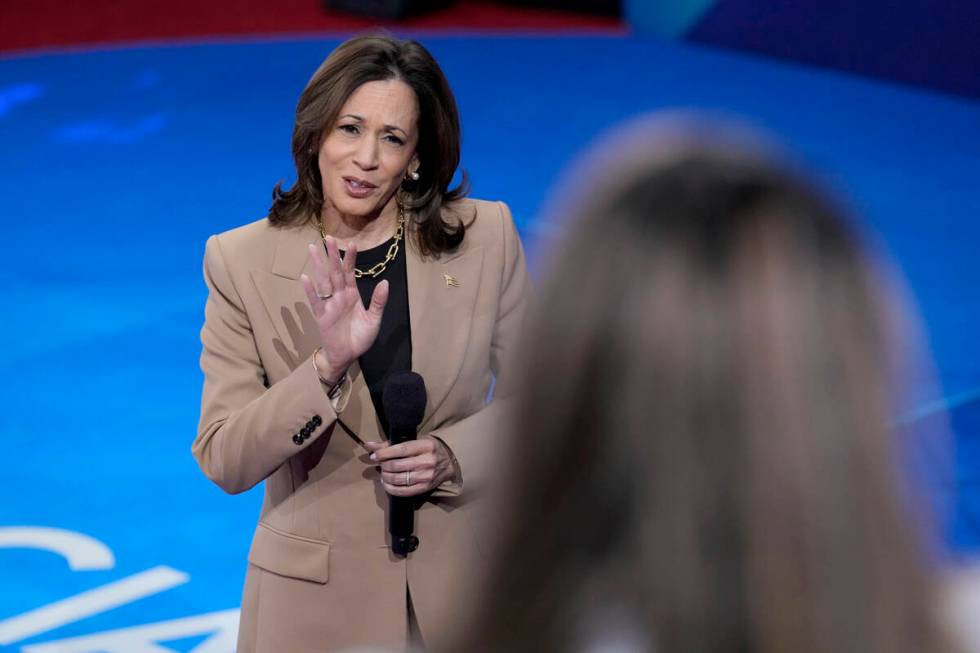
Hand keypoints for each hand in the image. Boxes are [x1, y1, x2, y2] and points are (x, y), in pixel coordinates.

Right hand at [300, 237, 388, 378]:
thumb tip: (385, 282)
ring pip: (323, 281)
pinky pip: (316, 301)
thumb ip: (378, 302)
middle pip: (335, 272)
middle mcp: (340, 296)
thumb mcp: (374, 319)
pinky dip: (310, 290)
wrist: (348, 356)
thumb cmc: (360, 337)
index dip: (351, 259)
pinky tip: (305, 278)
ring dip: (318, 266)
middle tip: (328, 237)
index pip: (351, 273)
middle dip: (332, 255)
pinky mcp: (322, 316)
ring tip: (313, 249)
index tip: (352, 243)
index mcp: (352, 295)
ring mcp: (329, 305)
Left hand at [365, 437, 456, 496]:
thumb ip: (391, 443)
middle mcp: (427, 461)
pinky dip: (390, 488)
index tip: (374, 456)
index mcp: (425, 446)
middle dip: (383, 465)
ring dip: (385, 476)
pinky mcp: (424, 488)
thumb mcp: (415, 441)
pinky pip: (403, 491)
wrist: (449, 463)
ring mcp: (426, 476)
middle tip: (380, 464)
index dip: (384, 453)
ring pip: (398, 479)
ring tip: (383, 473)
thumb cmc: (429, 449)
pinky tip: (387, 483)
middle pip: (397, 465)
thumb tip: (369, 445)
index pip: (401, 450)